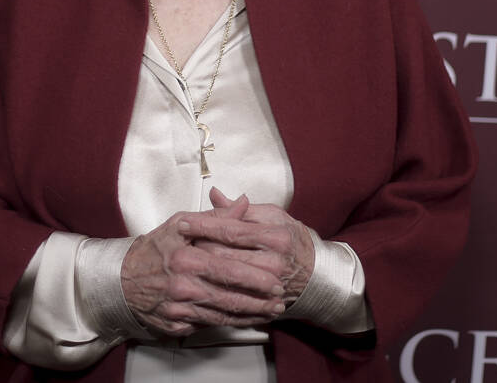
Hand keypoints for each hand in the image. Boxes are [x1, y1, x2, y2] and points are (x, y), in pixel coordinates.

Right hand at [120, 195, 286, 337]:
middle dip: (259, 298)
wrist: (122, 280)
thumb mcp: (179, 224)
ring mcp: (179, 309)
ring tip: (272, 309)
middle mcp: (182, 285)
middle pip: (229, 295)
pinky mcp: (177, 325)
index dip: (255, 276)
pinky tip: (248, 319)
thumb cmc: (153, 250)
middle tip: (280, 296)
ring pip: (223, 314)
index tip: (276, 277)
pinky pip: (210, 326)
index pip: (228, 268)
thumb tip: (243, 202)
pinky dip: (232, 324)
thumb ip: (216, 217)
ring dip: (252, 314)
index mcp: (185, 258)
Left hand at [182, 187, 314, 303]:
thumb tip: (215, 194)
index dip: (203, 225)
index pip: (230, 230)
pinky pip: (232, 297)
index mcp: (275, 236)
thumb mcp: (273, 216)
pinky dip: (213, 289)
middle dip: (197, 248)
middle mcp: (273, 262)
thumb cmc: (293, 240)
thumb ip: (242, 209)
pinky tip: (199, 282)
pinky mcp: (264, 302)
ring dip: (201, 269)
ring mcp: (268, 285)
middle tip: (179, 243)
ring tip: (187, 260)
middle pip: (222, 255)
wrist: (317, 274)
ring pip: (222, 277)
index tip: (182, 222)